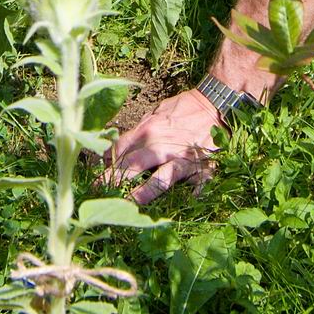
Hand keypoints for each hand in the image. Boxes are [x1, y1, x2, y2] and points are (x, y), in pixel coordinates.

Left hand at [107, 88, 224, 205]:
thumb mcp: (157, 112)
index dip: (105, 164)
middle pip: (130, 166)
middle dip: (111, 181)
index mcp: (147, 130)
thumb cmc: (185, 108)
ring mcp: (180, 159)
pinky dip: (188, 197)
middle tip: (98, 194)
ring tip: (127, 207)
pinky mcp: (200, 170)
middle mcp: (160, 145)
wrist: (216, 104)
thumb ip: (139, 129)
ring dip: (141, 195)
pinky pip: (193, 187)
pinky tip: (179, 208)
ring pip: (157, 181)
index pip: (119, 150)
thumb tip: (118, 144)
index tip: (96, 174)